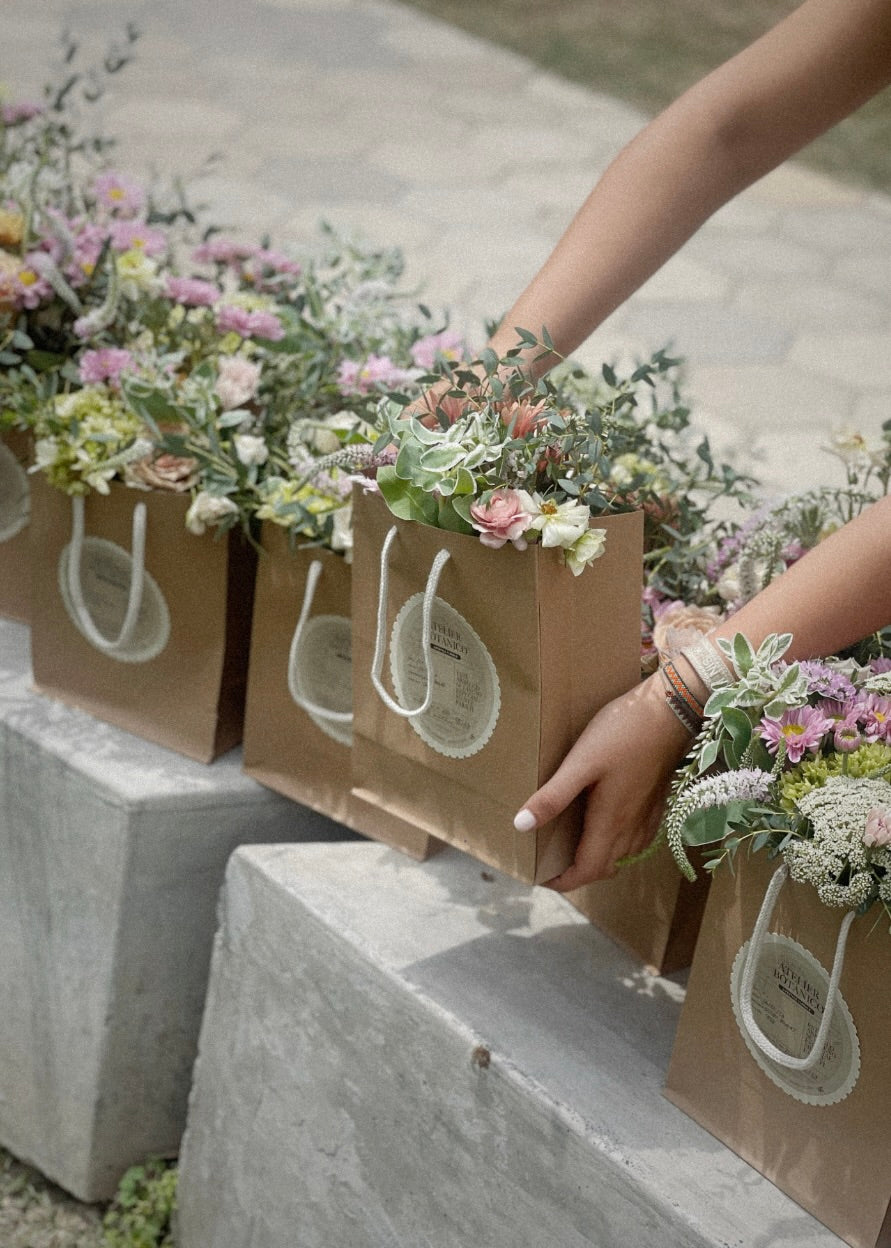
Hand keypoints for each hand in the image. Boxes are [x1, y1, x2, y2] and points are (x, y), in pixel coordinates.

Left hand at [514, 673, 694, 890]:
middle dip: (576, 873)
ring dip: (596, 860)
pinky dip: (614, 846)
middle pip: (603, 868)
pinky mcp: (656, 805)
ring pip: (621, 856)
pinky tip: (601, 825)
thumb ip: (553, 796)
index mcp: (611, 823)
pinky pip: (634, 841)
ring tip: (570, 845)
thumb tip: (521, 825)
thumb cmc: (623, 732)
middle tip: (550, 862)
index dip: (563, 881)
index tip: (540, 878)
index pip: (587, 870)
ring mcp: (648, 818)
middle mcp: (632, 829)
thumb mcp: (581, 762)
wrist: (670, 711)